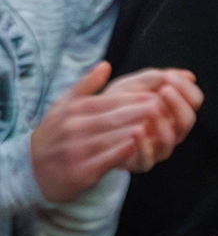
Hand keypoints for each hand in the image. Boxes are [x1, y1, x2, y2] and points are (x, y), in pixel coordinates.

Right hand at [23, 64, 199, 199]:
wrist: (33, 169)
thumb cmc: (55, 133)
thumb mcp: (63, 105)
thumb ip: (85, 86)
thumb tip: (106, 65)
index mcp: (75, 110)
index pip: (112, 100)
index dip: (137, 98)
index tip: (160, 95)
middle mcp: (75, 127)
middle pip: (116, 117)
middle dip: (143, 112)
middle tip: (166, 108)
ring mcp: (78, 149)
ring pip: (114, 137)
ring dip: (139, 131)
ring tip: (161, 126)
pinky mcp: (81, 170)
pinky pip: (107, 159)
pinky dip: (124, 152)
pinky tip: (139, 146)